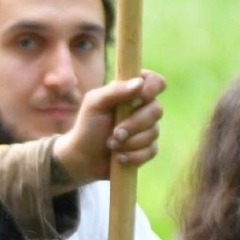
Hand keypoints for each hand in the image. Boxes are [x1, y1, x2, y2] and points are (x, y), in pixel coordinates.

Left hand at [51, 70, 166, 185]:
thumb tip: (140, 83)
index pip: (155, 81)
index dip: (153, 87)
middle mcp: (143, 108)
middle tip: (115, 133)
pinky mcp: (148, 148)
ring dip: (130, 142)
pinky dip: (134, 156)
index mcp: (131, 92)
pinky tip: (119, 157)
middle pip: (157, 110)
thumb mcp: (94, 104)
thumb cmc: (88, 126)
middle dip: (134, 124)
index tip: (142, 96)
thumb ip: (115, 90)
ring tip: (111, 145)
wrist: (83, 158)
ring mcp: (147, 129)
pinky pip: (151, 150)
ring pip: (154, 132)